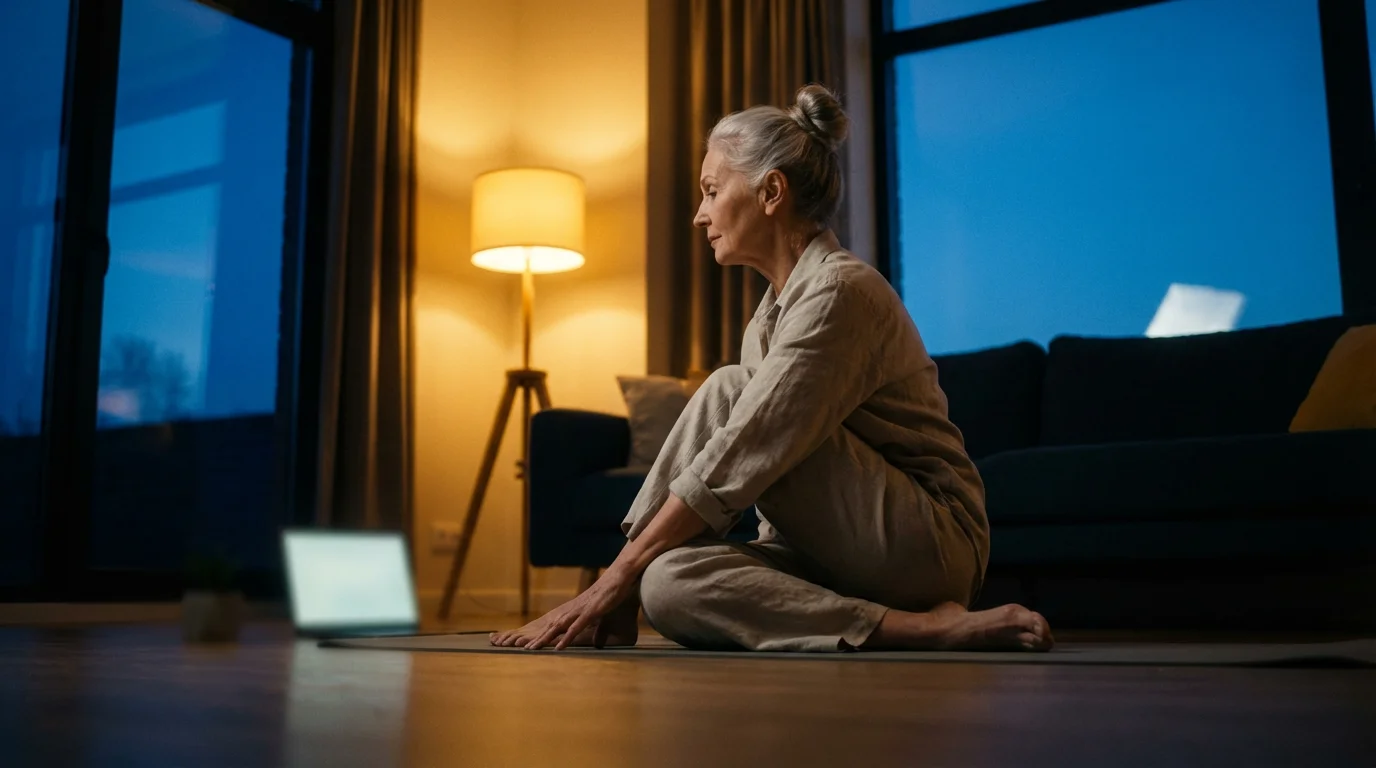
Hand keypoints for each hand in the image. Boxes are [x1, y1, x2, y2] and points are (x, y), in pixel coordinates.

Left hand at [490, 565, 637, 650]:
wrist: (620, 576)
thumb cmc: (610, 593)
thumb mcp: (600, 612)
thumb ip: (594, 625)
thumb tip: (594, 638)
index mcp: (573, 611)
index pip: (553, 625)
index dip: (540, 634)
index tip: (528, 644)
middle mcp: (572, 611)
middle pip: (549, 627)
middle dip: (534, 638)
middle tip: (520, 648)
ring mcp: (580, 611)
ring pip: (558, 628)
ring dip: (544, 639)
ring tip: (531, 650)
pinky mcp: (590, 613)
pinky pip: (576, 628)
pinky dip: (566, 638)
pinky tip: (558, 647)